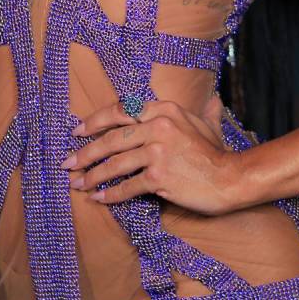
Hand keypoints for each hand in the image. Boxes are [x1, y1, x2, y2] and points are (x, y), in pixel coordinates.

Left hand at [61, 93, 243, 216]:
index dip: (95, 122)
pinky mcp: (158, 177)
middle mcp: (158, 126)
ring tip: (78, 184)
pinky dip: (110, 194)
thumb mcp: (207, 124)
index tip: (78, 131)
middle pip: (111, 139)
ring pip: (115, 164)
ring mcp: (157, 152)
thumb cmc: (217, 153)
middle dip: (85, 153)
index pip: (120, 112)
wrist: (230, 179)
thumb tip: (213, 100)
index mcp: (164, 110)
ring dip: (92, 176)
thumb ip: (203, 111)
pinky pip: (127, 186)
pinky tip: (99, 198)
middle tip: (68, 163)